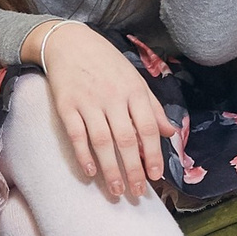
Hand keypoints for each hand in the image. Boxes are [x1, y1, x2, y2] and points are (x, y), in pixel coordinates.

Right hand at [36, 23, 173, 200]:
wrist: (69, 42)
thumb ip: (152, 107)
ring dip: (110, 168)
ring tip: (116, 190)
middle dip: (133, 169)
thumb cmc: (106, 63)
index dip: (153, 153)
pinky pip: (76, 134)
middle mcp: (113, 97)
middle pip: (126, 139)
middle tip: (137, 193)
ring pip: (102, 141)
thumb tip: (170, 132)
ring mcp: (88, 101)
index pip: (148, 127)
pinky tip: (90, 171)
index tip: (155, 176)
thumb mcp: (134, 79)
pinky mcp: (66, 105)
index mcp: (134, 91)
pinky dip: (83, 154)